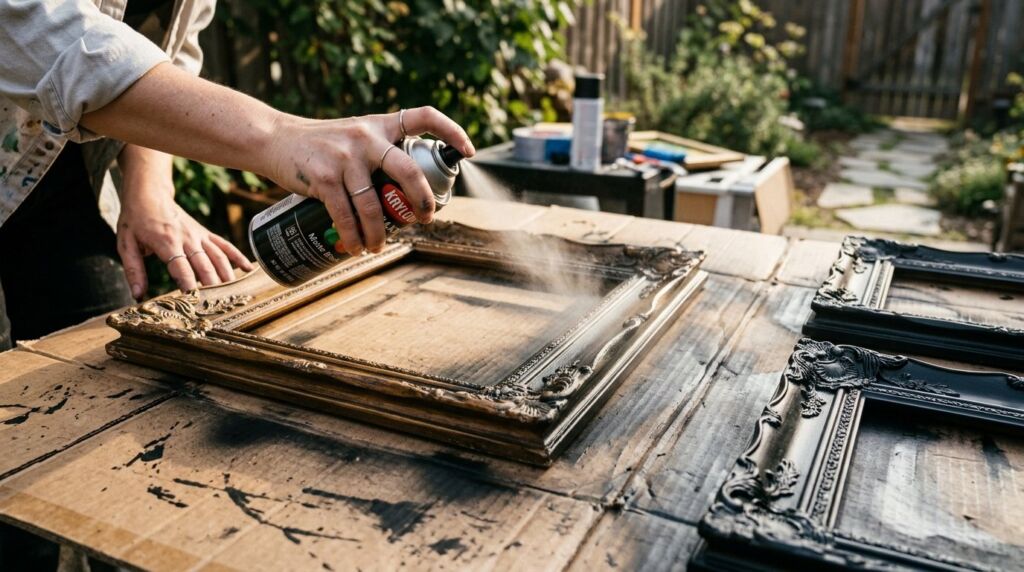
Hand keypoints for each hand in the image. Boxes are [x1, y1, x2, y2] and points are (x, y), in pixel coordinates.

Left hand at [117, 194, 252, 297]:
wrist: (149, 193)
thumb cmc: (135, 220)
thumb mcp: (126, 244)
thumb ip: (134, 270)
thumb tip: (138, 295)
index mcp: (166, 242)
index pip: (181, 267)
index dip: (188, 284)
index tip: (194, 301)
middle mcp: (187, 238)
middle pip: (204, 265)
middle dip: (212, 286)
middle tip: (216, 305)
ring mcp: (199, 235)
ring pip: (218, 257)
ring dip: (226, 275)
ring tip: (232, 294)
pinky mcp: (205, 233)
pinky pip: (224, 245)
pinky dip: (238, 256)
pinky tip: (248, 269)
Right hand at [267, 106, 474, 256]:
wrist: (274, 139)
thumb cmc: (322, 144)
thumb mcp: (355, 135)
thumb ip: (381, 151)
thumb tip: (408, 191)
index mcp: (380, 125)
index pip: (424, 117)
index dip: (451, 132)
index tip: (468, 151)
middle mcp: (367, 138)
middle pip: (409, 171)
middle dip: (422, 201)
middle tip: (425, 220)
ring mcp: (345, 157)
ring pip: (374, 205)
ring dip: (378, 233)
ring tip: (377, 246)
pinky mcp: (324, 177)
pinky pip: (346, 215)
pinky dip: (352, 237)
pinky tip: (354, 247)